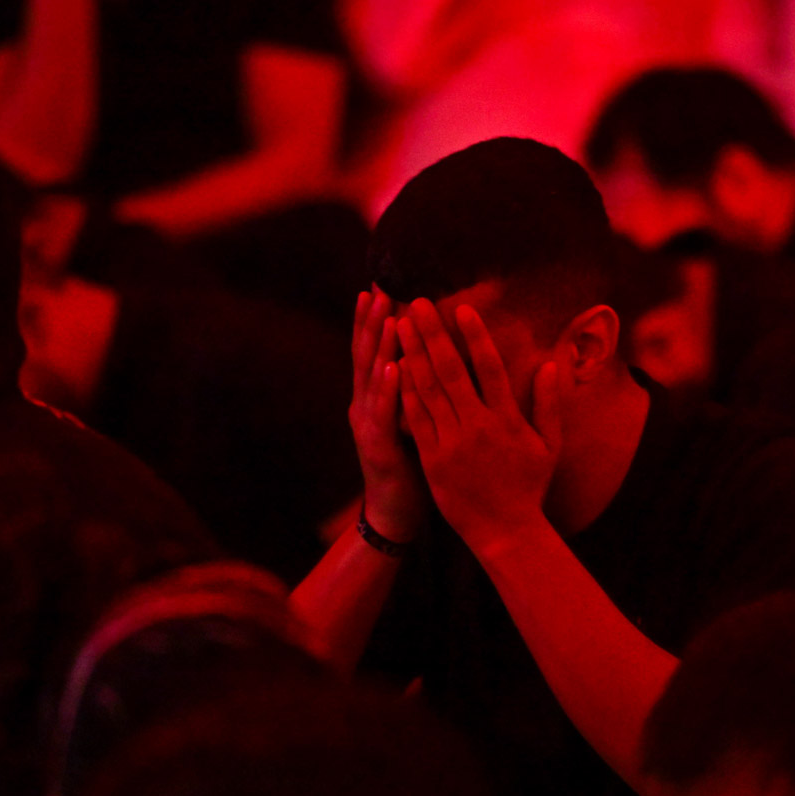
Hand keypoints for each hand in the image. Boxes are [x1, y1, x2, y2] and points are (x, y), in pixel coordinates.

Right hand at [349, 291, 426, 542]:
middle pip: (366, 355)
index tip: (382, 282)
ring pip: (371, 379)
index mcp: (375, 398)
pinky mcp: (378, 448)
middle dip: (372, 320)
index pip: (373, 348)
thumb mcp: (413, 418)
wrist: (397, 513)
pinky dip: (387, 389)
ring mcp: (367, 426)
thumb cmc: (411, 464)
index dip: (374, 317)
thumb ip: (416, 386)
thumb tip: (430, 352)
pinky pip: (384, 414)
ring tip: (386, 315)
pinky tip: (393, 366)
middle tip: (379, 285)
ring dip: (379, 346)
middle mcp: (364, 406)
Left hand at [396, 299, 561, 552]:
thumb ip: (548, 403)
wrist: (505, 531)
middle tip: (417, 303)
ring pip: (428, 391)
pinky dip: (404, 393)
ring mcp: (452, 443)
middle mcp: (477, 426)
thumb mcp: (549, 445)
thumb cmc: (529, 487)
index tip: (461, 309)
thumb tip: (550, 364)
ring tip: (400, 325)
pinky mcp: (432, 460)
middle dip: (432, 334)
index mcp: (507, 419)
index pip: (489, 368)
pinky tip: (394, 367)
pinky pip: (415, 420)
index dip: (475, 336)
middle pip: (451, 371)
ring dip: (412, 354)